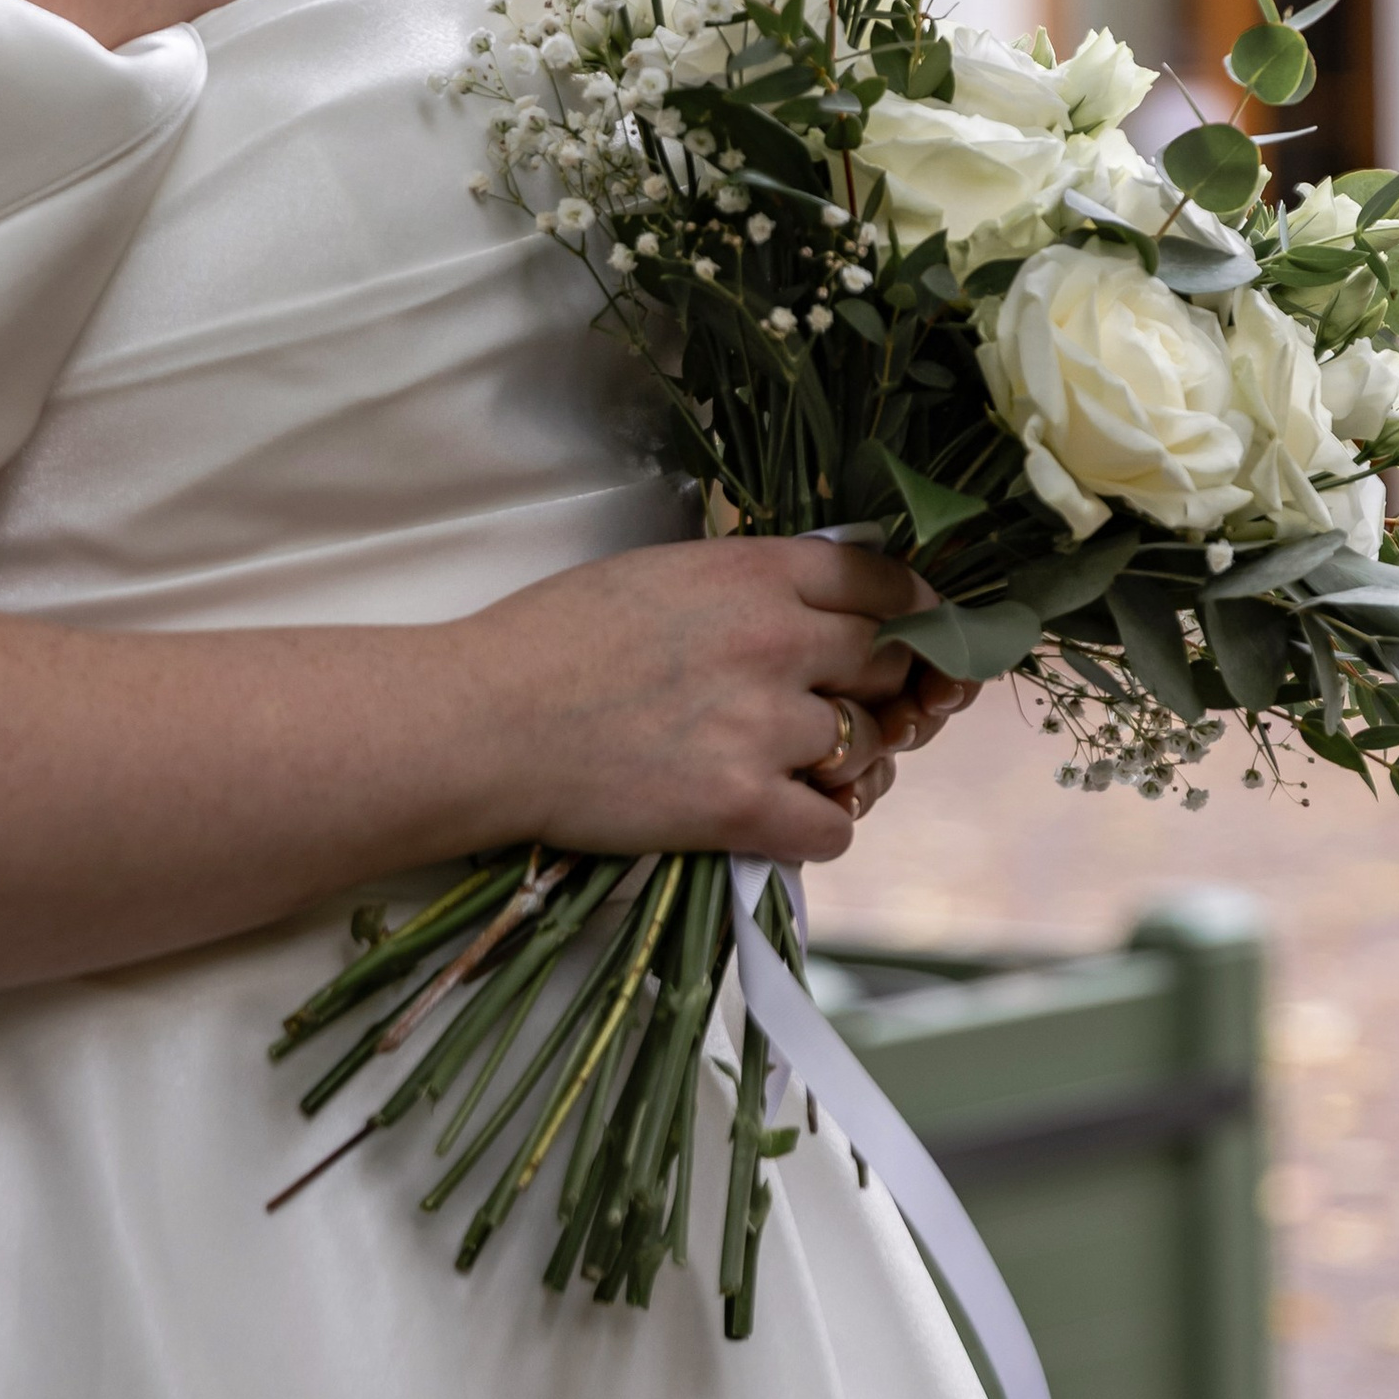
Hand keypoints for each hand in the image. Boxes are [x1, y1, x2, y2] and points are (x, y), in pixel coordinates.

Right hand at [456, 531, 954, 867]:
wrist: (484, 720)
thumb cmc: (553, 639)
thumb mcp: (664, 572)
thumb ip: (750, 584)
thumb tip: (819, 608)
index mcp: (755, 572)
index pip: (885, 582)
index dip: (912, 611)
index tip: (914, 632)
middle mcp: (776, 641)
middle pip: (890, 664)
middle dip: (879, 687)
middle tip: (844, 705)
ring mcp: (763, 727)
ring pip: (870, 747)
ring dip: (849, 761)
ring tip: (800, 765)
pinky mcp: (739, 807)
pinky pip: (834, 827)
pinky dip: (820, 825)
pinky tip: (783, 816)